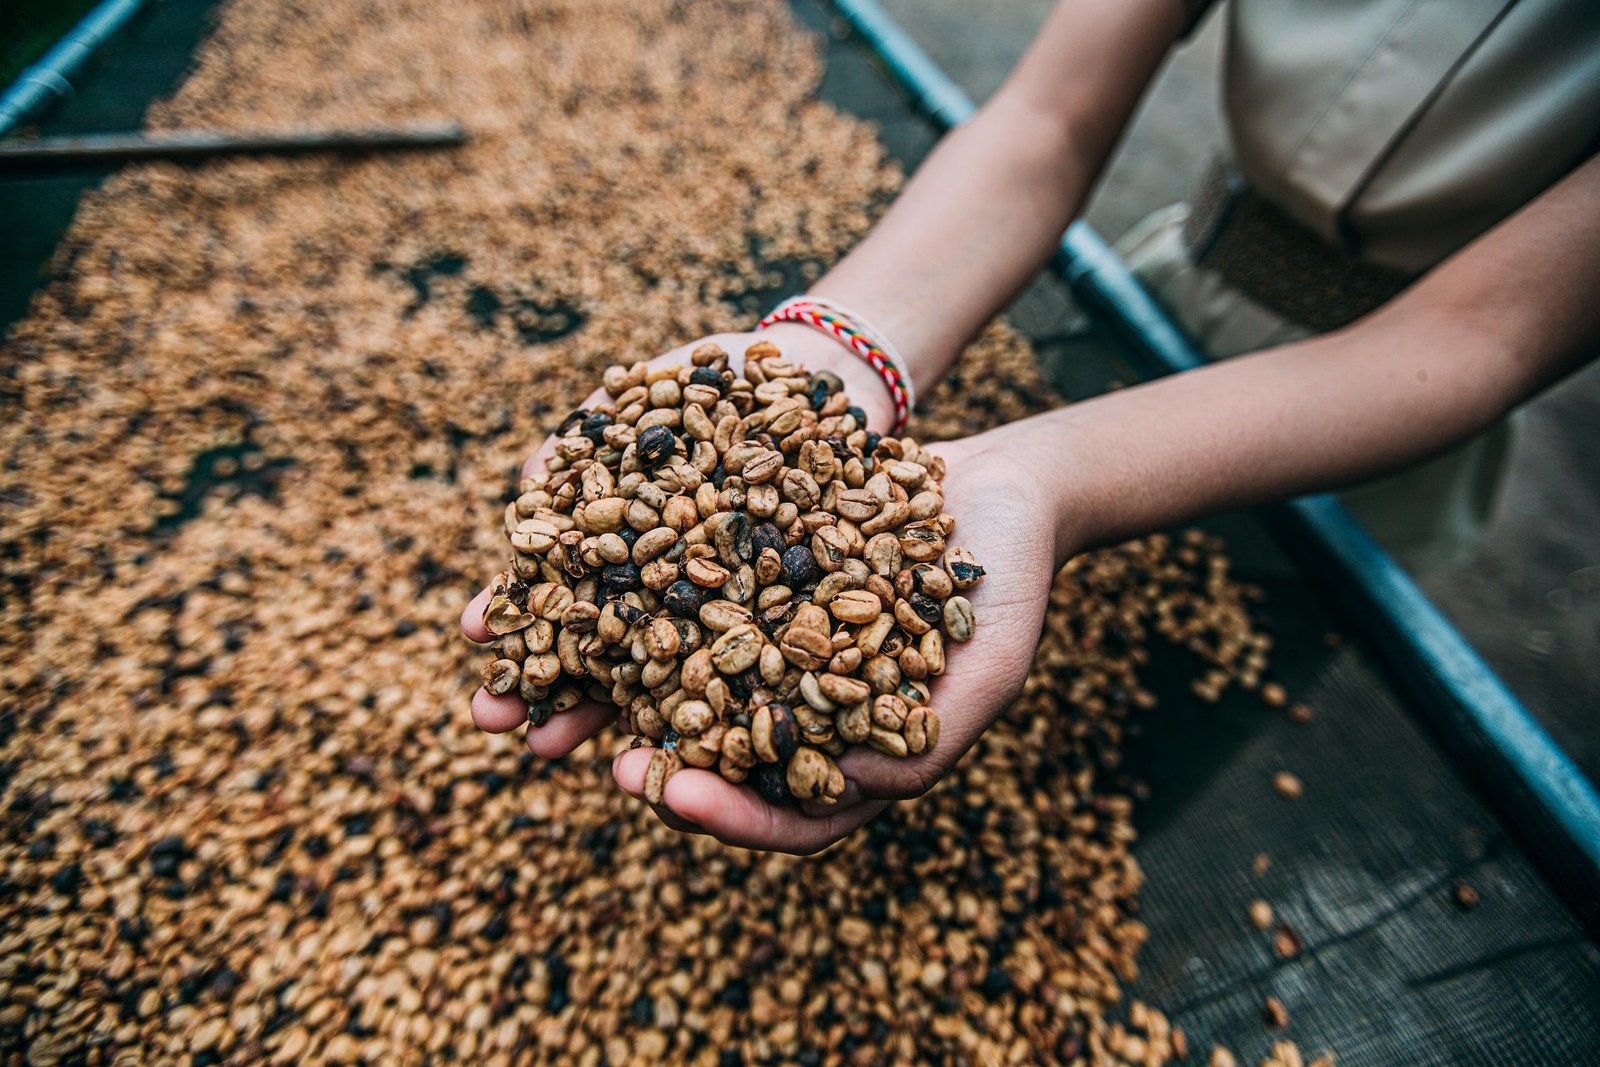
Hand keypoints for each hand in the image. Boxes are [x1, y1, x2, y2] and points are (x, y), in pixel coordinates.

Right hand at [459, 326, 894, 756]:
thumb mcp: (658, 393)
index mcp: (630, 544)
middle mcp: (672, 591)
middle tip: (487, 718)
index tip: (473, 631)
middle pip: (598, 648)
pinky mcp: (788, 630)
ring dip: (599, 714)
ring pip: (660, 676)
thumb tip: (530, 480)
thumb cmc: (732, 382)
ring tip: (548, 746)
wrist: (831, 381)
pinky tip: (669, 738)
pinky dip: (703, 707)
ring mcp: (727, 616)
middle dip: (542, 686)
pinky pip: (745, 674)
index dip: (518, 612)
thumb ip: (596, 435)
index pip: (562, 588)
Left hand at [611, 423, 1062, 852]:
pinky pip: (698, 603)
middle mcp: (808, 709)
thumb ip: (928, 737)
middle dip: (667, 768)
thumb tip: (849, 789)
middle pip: (727, 762)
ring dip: (640, 693)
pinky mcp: (758, 582)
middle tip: (610, 764)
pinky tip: (611, 589)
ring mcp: (778, 647)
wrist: (999, 486)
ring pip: (696, 685)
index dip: (734, 816)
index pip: (792, 816)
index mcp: (860, 754)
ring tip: (587, 685)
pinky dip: (654, 606)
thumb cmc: (1010, 584)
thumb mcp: (989, 666)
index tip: (677, 796)